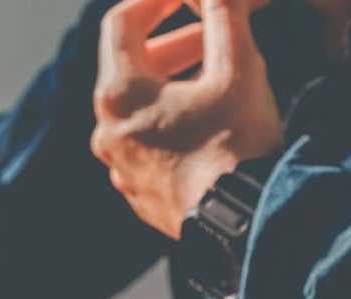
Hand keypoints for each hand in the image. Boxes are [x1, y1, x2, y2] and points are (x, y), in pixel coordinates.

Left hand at [91, 0, 282, 238]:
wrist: (243, 223)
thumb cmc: (237, 145)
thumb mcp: (239, 69)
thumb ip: (224, 19)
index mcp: (119, 96)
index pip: (122, 24)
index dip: (154, 0)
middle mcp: (108, 132)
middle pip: (130, 69)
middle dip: (173, 44)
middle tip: (212, 35)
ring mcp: (120, 167)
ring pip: (141, 110)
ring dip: (174, 85)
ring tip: (215, 78)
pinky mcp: (139, 193)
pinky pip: (148, 145)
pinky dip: (171, 124)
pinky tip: (207, 125)